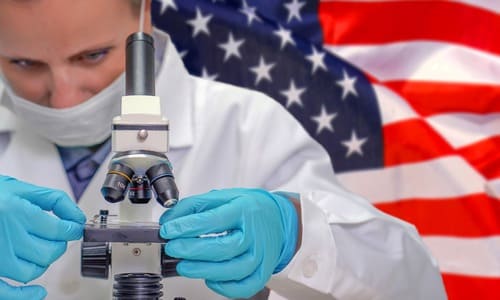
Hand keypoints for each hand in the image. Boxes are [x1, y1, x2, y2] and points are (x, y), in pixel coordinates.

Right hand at [0, 176, 85, 299]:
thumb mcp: (19, 188)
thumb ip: (53, 199)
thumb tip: (77, 216)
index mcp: (15, 212)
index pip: (59, 230)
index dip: (72, 229)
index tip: (74, 227)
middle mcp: (5, 237)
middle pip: (49, 252)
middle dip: (59, 244)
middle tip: (56, 236)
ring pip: (33, 271)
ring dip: (43, 262)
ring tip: (40, 249)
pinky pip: (6, 292)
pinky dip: (24, 295)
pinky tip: (38, 292)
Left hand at [159, 188, 297, 298]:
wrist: (278, 219)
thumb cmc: (249, 208)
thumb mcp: (223, 197)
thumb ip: (195, 206)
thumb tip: (170, 219)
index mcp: (245, 210)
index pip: (214, 220)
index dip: (188, 226)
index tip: (169, 230)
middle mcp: (255, 234)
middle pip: (224, 248)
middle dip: (193, 250)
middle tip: (173, 248)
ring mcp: (261, 255)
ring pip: (234, 270)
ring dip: (204, 270)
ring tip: (184, 266)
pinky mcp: (263, 272)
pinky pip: (244, 287)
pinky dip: (225, 287)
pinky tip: (210, 278)